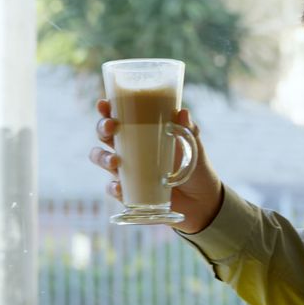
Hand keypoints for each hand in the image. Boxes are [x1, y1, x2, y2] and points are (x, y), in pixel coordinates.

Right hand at [90, 100, 223, 233]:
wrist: (202, 200)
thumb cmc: (195, 167)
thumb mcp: (194, 146)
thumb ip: (189, 130)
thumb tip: (182, 112)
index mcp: (142, 133)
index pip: (120, 116)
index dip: (106, 109)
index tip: (103, 104)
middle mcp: (130, 149)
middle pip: (105, 135)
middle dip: (102, 128)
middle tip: (111, 127)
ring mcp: (127, 171)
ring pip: (102, 159)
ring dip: (102, 158)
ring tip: (115, 161)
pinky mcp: (129, 192)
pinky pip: (113, 188)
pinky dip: (113, 187)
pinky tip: (120, 187)